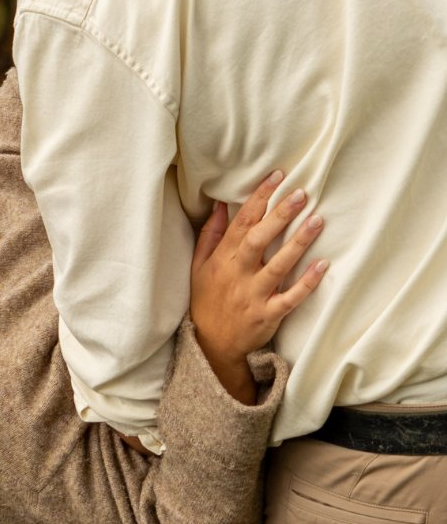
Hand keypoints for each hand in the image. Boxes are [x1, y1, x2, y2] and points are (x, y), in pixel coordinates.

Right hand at [189, 171, 327, 403]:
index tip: (277, 177)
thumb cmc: (207, 301)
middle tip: (301, 193)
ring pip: (278, 265)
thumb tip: (222, 205)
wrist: (211, 345)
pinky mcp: (269, 314)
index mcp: (223, 259)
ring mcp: (254, 295)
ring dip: (298, 242)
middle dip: (280, 215)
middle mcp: (238, 274)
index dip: (259, 199)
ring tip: (317, 220)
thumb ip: (211, 235)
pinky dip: (307, 282)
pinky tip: (323, 265)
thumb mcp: (199, 266)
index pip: (241, 223)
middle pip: (259, 239)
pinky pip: (291, 297)